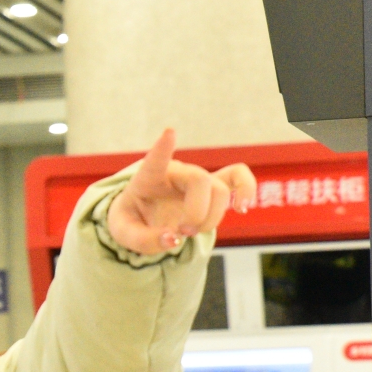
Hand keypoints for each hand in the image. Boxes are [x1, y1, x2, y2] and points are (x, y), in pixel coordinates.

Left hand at [105, 128, 256, 254]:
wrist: (142, 218)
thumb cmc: (132, 220)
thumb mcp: (125, 234)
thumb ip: (144, 239)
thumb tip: (174, 240)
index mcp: (148, 178)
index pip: (155, 160)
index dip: (163, 148)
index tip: (170, 132)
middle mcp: (176, 172)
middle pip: (200, 182)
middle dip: (197, 212)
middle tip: (183, 232)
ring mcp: (196, 178)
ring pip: (219, 190)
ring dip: (212, 217)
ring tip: (192, 232)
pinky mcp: (212, 186)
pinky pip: (238, 176)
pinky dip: (246, 189)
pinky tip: (242, 208)